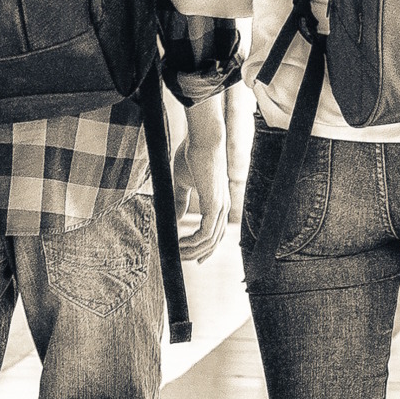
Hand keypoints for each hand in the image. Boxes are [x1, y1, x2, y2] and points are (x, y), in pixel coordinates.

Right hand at [171, 95, 228, 260]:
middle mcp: (223, 208)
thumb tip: (177, 218)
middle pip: (214, 242)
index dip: (205, 248)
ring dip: (192, 250)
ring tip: (177, 252)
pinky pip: (205, 233)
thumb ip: (181, 200)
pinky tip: (181, 243)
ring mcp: (220, 207)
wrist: (202, 139)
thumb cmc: (192, 155)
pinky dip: (193, 242)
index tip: (193, 258)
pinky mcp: (214, 205)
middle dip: (197, 254)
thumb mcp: (183, 182)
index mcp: (218, 202)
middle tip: (181, 259)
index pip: (215, 233)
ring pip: (209, 241)